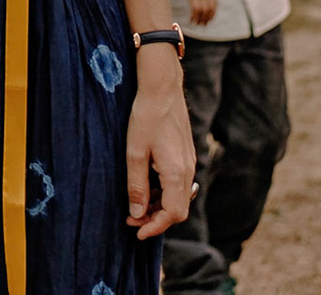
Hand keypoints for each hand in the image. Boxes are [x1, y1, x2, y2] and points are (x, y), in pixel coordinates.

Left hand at [124, 51, 194, 238]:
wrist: (162, 88)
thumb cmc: (145, 117)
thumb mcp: (133, 152)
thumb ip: (136, 184)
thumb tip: (137, 212)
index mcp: (177, 173)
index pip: (173, 214)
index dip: (155, 227)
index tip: (137, 232)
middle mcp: (188, 170)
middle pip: (177, 209)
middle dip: (155, 218)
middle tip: (130, 218)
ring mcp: (189, 162)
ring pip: (177, 196)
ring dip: (158, 204)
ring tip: (134, 202)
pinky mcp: (186, 155)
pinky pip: (177, 183)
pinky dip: (162, 191)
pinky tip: (145, 185)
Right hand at [177, 0, 216, 26]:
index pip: (215, 5)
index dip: (212, 14)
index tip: (209, 19)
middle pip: (210, 10)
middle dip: (207, 18)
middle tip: (203, 24)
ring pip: (203, 11)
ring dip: (200, 19)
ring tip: (197, 23)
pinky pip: (195, 9)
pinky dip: (194, 16)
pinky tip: (191, 19)